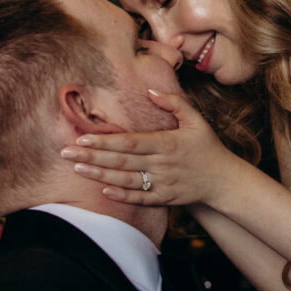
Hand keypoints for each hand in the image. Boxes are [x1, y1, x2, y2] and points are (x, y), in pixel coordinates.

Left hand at [61, 90, 238, 207]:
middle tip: (66, 152)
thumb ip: (174, 103)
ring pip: (126, 180)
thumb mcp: (196, 120)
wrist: (224, 181)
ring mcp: (163, 183)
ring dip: (100, 175)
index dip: (106, 140)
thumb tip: (150, 91)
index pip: (130, 142)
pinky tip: (102, 189)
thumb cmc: (208, 147)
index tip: (83, 137)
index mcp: (168, 143)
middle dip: (92, 156)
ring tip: (77, 167)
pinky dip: (120, 195)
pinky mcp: (165, 199)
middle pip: (121, 161)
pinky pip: (139, 198)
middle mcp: (162, 164)